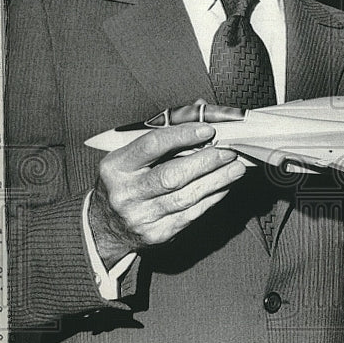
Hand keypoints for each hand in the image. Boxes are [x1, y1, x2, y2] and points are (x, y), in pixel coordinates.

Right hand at [88, 123, 247, 266]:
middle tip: (228, 152)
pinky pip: (191, 214)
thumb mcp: (133, 155)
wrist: (107, 226)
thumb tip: (202, 108)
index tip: (208, 130)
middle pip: (171, 175)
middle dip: (205, 161)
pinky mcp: (156, 234)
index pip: (152, 145)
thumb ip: (166, 131)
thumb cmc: (126, 181)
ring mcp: (140, 216)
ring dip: (216, 180)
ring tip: (235, 168)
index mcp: (116, 167)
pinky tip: (223, 186)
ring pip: (186, 197)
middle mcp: (125, 193)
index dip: (183, 135)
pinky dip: (211, 198)